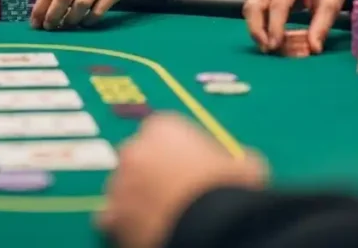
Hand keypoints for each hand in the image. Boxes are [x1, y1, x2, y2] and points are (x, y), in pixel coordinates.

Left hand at [31, 0, 143, 29]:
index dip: (40, 8)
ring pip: (80, 5)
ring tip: (66, 26)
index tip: (35, 23)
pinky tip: (84, 23)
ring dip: (70, 20)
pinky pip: (98, 11)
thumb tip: (41, 11)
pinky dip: (88, 21)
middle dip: (53, 15)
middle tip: (49, 27)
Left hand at [99, 114, 267, 247]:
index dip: (177, 153)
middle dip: (151, 173)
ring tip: (162, 216)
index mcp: (164, 127)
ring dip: (136, 198)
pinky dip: (123, 224)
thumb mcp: (245, 165)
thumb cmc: (229, 188)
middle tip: (175, 194)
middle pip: (138, 158)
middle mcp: (135, 148)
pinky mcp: (111, 215)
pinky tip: (145, 230)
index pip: (163, 133)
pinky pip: (111, 218)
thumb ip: (235, 160)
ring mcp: (120, 182)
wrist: (211, 224)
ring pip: (123, 188)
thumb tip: (247, 167)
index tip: (191, 168)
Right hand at [243, 0, 353, 53]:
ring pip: (250, 7)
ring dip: (256, 28)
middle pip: (254, 5)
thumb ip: (322, 24)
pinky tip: (271, 37)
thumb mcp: (333, 1)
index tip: (275, 47)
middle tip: (268, 50)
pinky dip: (260, 24)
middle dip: (257, 30)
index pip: (277, 4)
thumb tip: (313, 49)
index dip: (274, 27)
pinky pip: (256, 8)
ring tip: (269, 46)